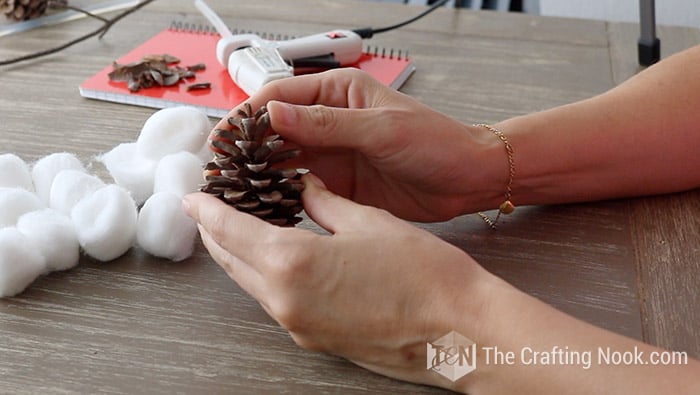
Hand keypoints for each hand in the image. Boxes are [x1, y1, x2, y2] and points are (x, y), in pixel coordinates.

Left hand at [183, 173, 491, 389]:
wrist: (460, 330)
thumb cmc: (423, 274)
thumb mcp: (367, 221)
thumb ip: (324, 202)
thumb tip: (304, 185)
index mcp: (291, 263)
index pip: (229, 230)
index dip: (207, 209)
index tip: (194, 196)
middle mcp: (285, 301)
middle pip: (230, 260)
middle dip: (215, 231)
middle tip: (211, 208)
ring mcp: (298, 327)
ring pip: (250, 284)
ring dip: (238, 255)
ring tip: (240, 228)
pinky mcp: (315, 340)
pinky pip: (275, 302)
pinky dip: (265, 276)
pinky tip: (278, 259)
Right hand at [215, 69, 500, 221]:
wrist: (467, 179)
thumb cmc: (436, 141)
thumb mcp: (382, 129)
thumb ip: (328, 123)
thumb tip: (275, 113)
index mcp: (338, 93)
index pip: (280, 97)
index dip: (248, 116)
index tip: (224, 138)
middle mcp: (329, 121)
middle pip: (274, 130)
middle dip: (246, 147)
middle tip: (220, 170)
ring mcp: (331, 153)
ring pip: (283, 160)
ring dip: (259, 173)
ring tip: (233, 191)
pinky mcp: (338, 183)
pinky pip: (300, 186)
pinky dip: (280, 195)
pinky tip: (264, 207)